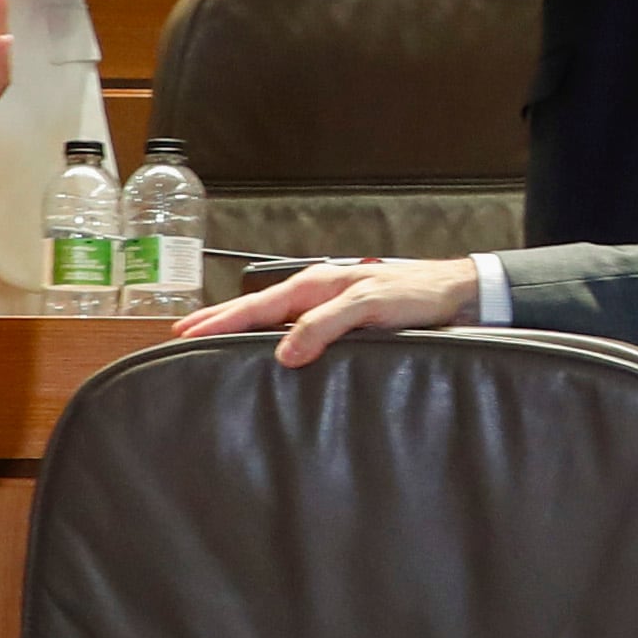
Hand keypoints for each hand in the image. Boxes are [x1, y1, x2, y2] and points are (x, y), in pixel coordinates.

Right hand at [176, 255, 480, 366]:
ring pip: (272, 316)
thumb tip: (285, 351)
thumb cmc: (417, 295)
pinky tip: (266, 346)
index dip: (221, 321)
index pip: (257, 306)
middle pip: (256, 308)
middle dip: (219, 320)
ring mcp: (327, 305)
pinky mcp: (341, 319)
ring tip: (212, 337)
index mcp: (316, 286)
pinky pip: (293, 326)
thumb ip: (326, 326)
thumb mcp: (369, 308)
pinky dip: (270, 334)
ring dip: (240, 326)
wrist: (454, 294)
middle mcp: (317, 293)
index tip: (189, 332)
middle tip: (183, 334)